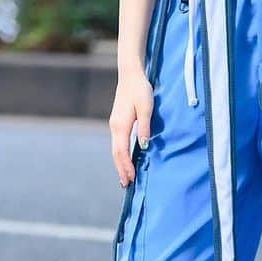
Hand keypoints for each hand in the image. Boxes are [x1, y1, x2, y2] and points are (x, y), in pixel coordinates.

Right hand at [110, 67, 153, 186]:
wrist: (130, 75)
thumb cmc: (140, 90)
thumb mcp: (147, 108)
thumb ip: (145, 127)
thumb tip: (143, 146)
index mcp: (121, 126)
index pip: (122, 152)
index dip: (126, 166)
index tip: (131, 178)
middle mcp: (115, 127)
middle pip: (116, 154)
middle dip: (121, 169)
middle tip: (126, 185)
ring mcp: (114, 124)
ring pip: (115, 149)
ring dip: (120, 164)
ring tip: (125, 177)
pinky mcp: (117, 122)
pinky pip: (118, 143)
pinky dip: (120, 154)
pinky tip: (125, 159)